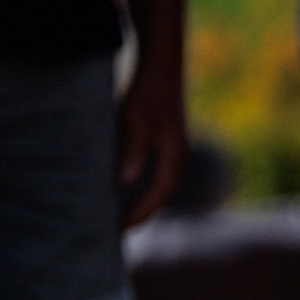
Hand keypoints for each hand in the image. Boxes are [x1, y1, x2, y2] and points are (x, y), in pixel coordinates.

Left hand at [116, 63, 187, 225]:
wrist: (161, 69)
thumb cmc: (147, 94)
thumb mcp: (135, 122)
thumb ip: (132, 153)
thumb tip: (126, 185)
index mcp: (175, 157)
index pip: (158, 196)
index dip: (139, 214)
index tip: (120, 229)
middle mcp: (180, 159)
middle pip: (163, 196)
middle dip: (143, 214)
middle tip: (120, 231)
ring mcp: (177, 152)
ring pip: (162, 187)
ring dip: (145, 202)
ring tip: (124, 216)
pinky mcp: (169, 145)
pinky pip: (160, 176)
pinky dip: (146, 188)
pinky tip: (130, 191)